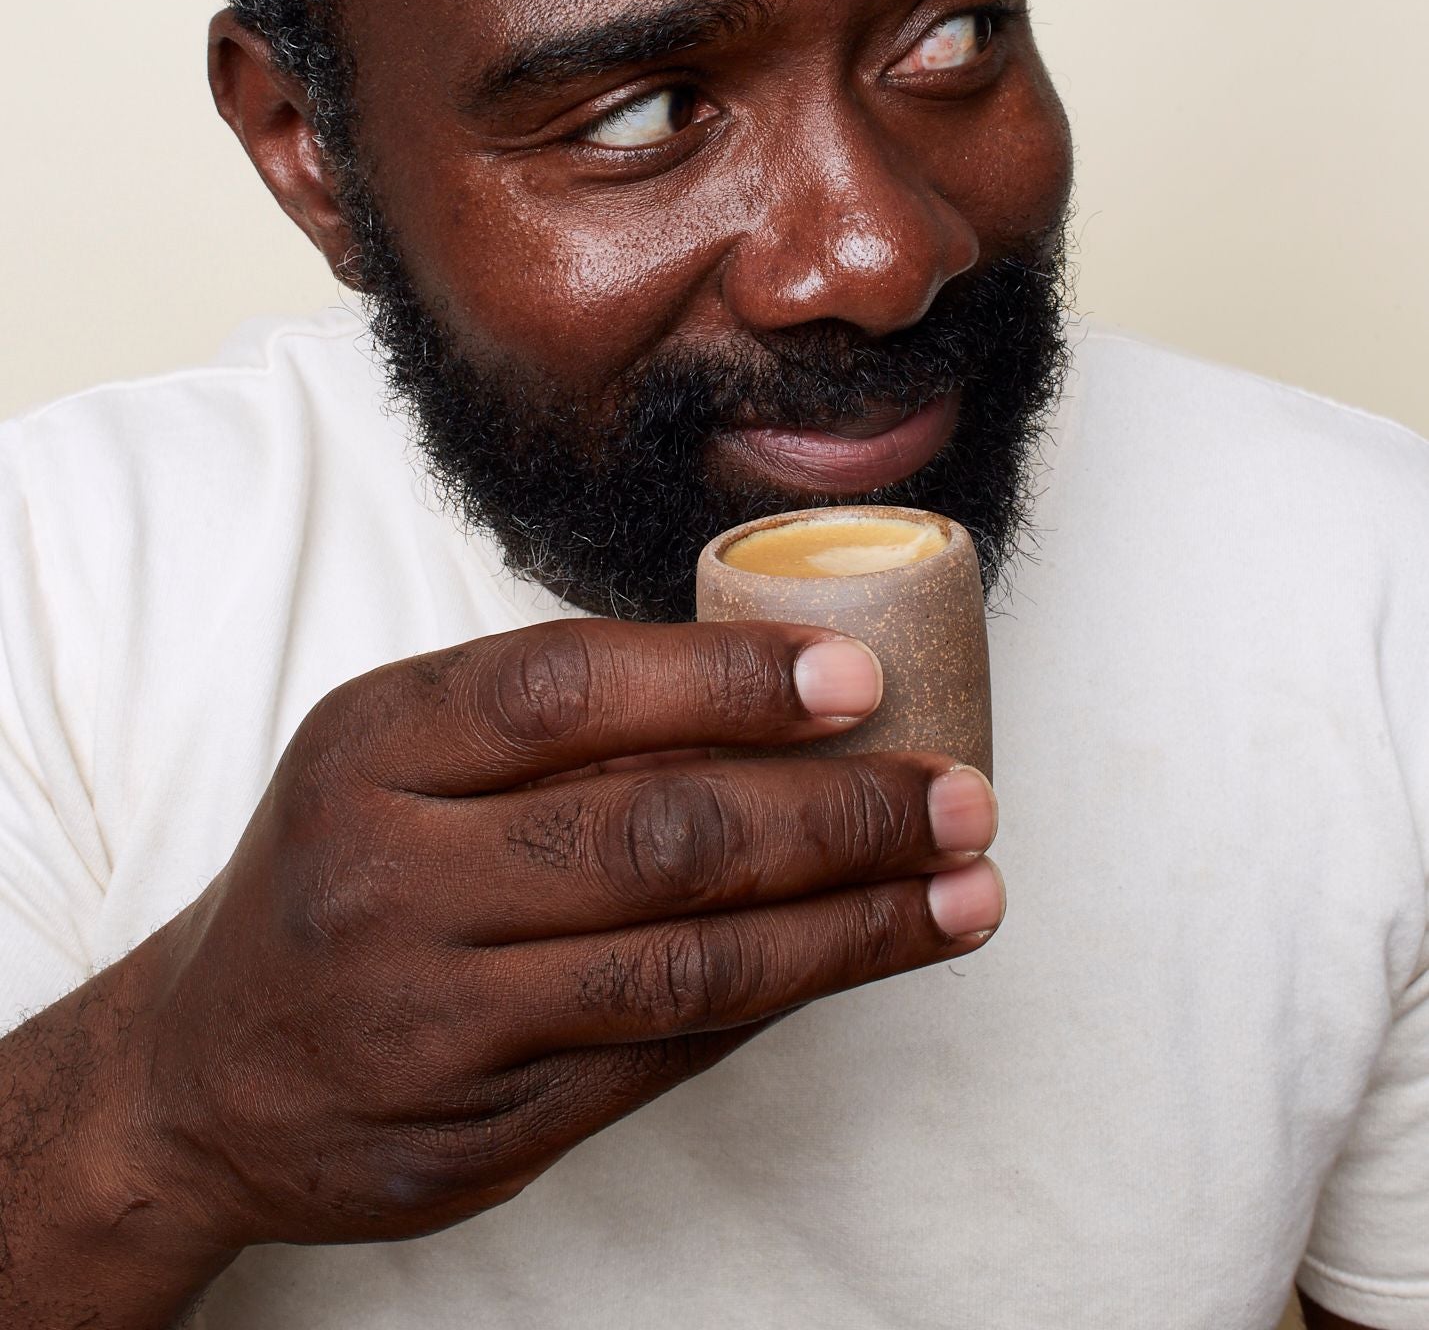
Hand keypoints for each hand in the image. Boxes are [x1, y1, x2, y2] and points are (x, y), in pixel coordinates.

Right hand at [3, 617, 1000, 1319]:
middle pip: (651, 832)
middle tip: (957, 792)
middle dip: (833, 812)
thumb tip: (773, 684)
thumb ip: (549, 721)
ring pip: (682, 963)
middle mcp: (389, 876)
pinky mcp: (478, 1128)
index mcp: (371, 745)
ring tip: (965, 888)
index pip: (567, 688)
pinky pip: (663, 1056)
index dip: (725, 678)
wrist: (198, 1073)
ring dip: (849, 924)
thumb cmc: (337, 869)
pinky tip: (866, 955)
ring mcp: (431, 1017)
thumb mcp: (393, 752)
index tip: (855, 677)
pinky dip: (783, 997)